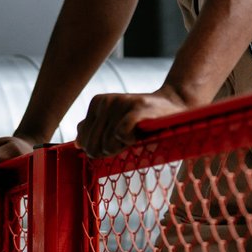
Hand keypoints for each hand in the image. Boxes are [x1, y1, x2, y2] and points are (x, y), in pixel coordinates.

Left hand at [75, 87, 190, 157]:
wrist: (173, 106)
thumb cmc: (142, 119)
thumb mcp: (114, 122)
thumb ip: (94, 130)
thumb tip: (77, 143)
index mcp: (97, 103)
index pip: (84, 141)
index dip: (100, 149)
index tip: (117, 140)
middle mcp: (106, 101)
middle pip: (94, 145)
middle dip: (109, 151)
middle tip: (126, 140)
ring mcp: (121, 103)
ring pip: (108, 144)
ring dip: (123, 147)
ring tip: (135, 135)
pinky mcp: (137, 108)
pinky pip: (121, 134)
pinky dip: (129, 140)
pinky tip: (138, 135)